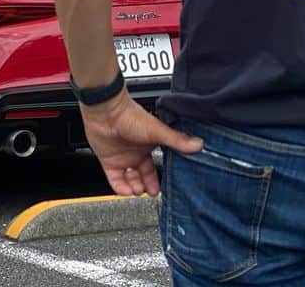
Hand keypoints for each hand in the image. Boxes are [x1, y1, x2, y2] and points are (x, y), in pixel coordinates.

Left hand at [81, 90, 202, 196]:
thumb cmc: (130, 116)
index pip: (155, 166)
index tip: (163, 188)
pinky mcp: (108, 161)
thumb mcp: (157, 130)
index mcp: (147, 145)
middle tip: (152, 193)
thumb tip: (198, 144)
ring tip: (138, 190)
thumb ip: (176, 139)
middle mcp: (135, 152)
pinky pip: (114, 179)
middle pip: (143, 175)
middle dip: (147, 186)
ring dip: (135, 187)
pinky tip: (126, 190)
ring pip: (130, 179)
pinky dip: (120, 187)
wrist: (106, 112)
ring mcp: (121, 157)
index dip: (158, 178)